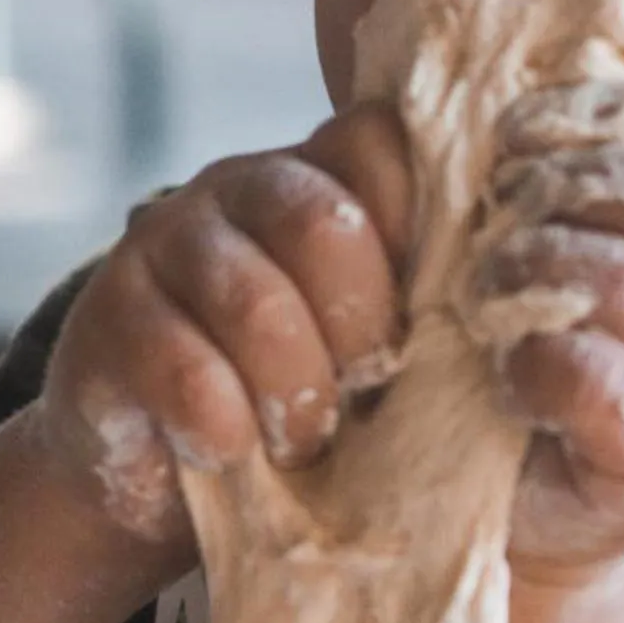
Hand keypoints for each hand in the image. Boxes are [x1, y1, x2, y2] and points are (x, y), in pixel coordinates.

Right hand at [31, 105, 414, 574]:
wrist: (166, 476)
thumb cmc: (305, 400)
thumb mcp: (378, 345)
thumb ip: (429, 297)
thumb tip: (517, 298)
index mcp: (325, 175)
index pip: (382, 145)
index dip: (419, 230)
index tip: (428, 316)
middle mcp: (244, 186)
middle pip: (322, 220)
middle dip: (360, 325)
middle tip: (368, 390)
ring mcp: (166, 241)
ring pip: (253, 299)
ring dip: (295, 388)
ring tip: (305, 437)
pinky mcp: (106, 315)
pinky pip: (181, 365)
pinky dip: (225, 424)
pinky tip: (232, 449)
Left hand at [475, 84, 623, 582]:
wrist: (524, 504)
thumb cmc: (525, 347)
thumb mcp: (534, 239)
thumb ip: (522, 166)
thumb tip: (461, 101)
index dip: (595, 115)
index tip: (514, 144)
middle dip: (561, 191)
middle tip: (495, 224)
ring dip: (533, 272)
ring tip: (487, 300)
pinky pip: (606, 385)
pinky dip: (537, 365)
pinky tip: (510, 377)